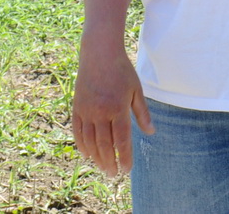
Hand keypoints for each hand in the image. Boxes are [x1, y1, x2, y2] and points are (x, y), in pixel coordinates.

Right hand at [71, 47, 151, 176]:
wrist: (99, 53)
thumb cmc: (121, 70)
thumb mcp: (136, 90)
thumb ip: (142, 113)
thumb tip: (151, 132)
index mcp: (117, 108)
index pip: (121, 140)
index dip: (124, 157)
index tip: (127, 169)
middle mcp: (100, 112)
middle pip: (104, 145)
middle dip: (109, 162)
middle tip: (113, 174)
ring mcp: (86, 110)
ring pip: (89, 141)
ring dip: (96, 157)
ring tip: (102, 167)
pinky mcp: (76, 107)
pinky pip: (77, 131)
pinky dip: (81, 145)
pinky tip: (87, 154)